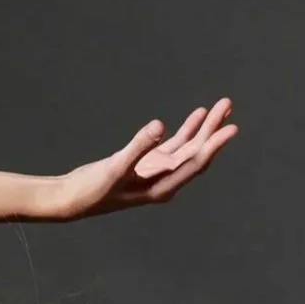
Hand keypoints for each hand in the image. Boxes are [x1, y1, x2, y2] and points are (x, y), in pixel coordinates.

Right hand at [54, 101, 237, 219]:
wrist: (73, 199)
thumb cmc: (93, 190)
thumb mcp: (115, 169)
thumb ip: (138, 147)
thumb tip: (160, 126)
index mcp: (164, 187)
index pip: (196, 162)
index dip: (214, 145)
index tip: (231, 128)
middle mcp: (167, 179)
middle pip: (197, 152)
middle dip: (214, 129)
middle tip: (227, 104)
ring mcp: (159, 170)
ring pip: (189, 146)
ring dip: (205, 128)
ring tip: (222, 107)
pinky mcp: (149, 162)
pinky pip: (175, 144)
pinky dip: (187, 130)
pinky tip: (197, 116)